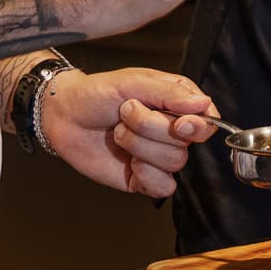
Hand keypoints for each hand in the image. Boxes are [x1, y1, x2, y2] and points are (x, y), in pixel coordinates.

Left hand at [39, 66, 221, 197]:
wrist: (64, 116)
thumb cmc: (97, 93)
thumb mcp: (132, 83)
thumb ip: (169, 93)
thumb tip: (203, 104)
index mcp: (177, 102)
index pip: (206, 120)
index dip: (197, 125)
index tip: (179, 123)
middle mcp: (172, 130)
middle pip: (187, 141)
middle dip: (151, 128)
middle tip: (126, 113)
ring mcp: (159, 155)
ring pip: (174, 162)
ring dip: (140, 146)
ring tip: (119, 133)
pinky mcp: (145, 178)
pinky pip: (164, 187)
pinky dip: (146, 175)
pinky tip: (128, 162)